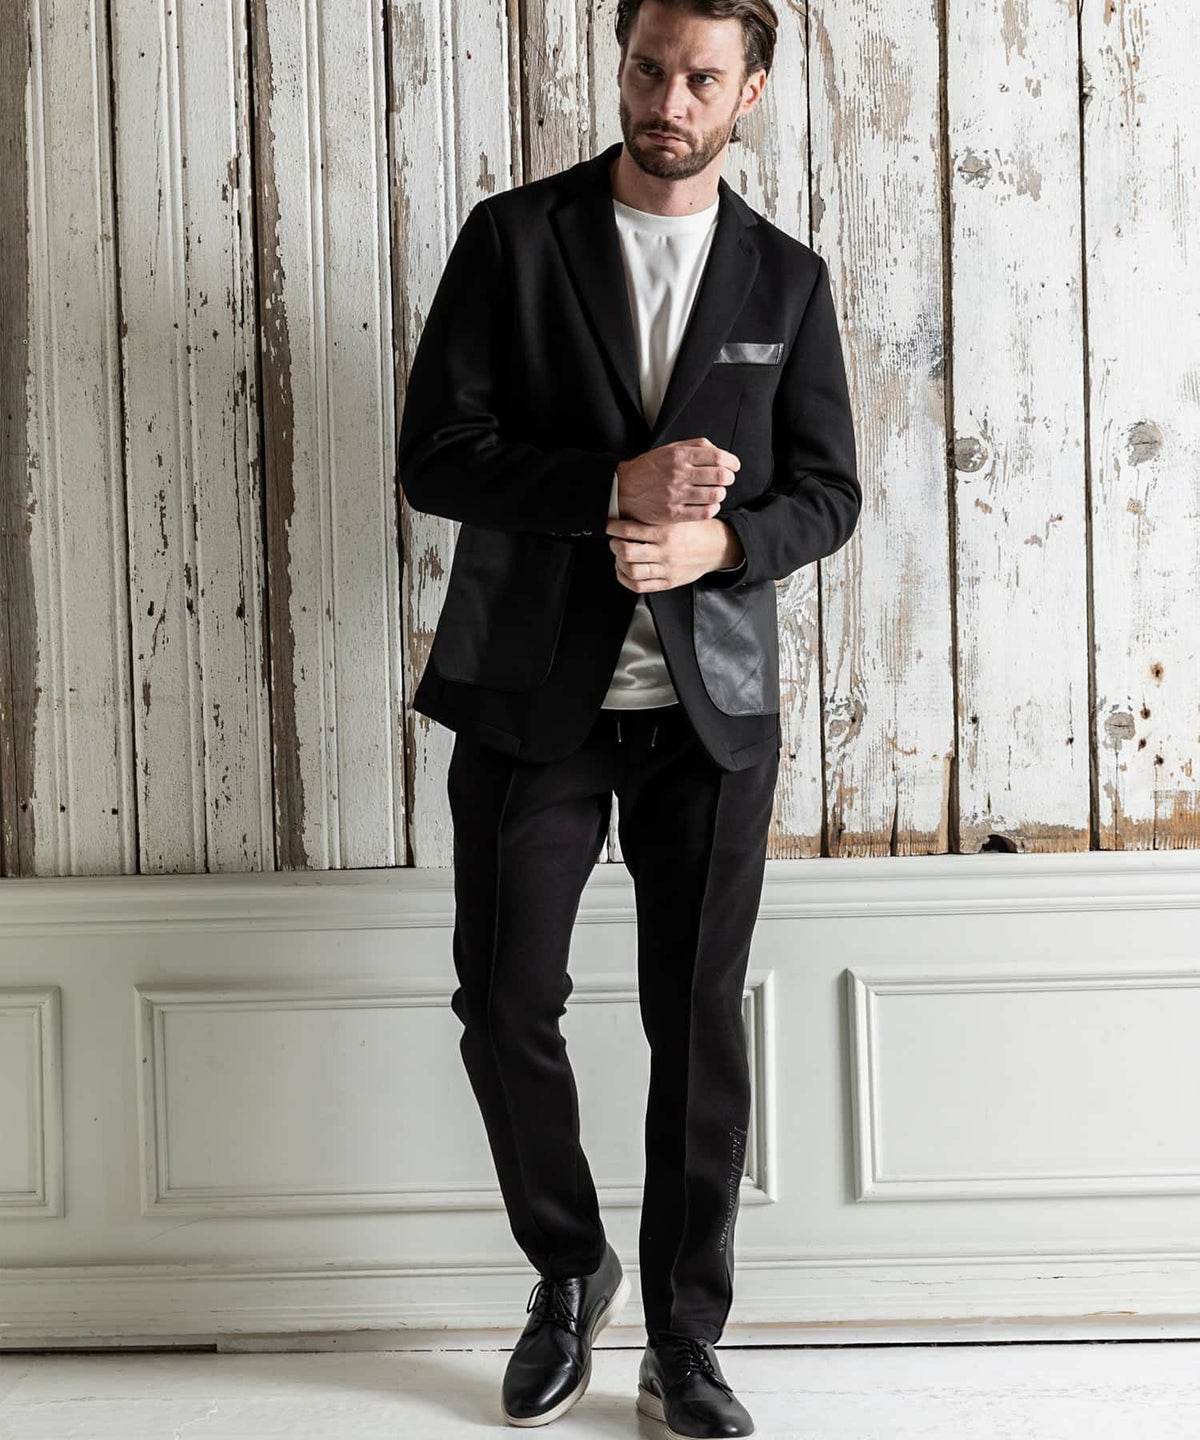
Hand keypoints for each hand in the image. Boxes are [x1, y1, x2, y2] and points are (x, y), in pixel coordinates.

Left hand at [606, 517, 743, 592]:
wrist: (716, 547)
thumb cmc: (693, 530)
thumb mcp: (677, 517)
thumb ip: (655, 516)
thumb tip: (628, 511)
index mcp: (666, 533)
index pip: (630, 530)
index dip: (613, 527)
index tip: (608, 525)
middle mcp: (665, 552)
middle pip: (627, 552)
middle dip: (614, 545)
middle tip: (614, 540)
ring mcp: (666, 570)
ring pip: (631, 571)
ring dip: (619, 562)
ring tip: (620, 555)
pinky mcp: (668, 583)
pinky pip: (639, 586)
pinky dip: (625, 579)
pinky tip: (624, 570)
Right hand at [615, 437, 738, 523]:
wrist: (624, 489)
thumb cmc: (650, 468)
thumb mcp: (669, 449)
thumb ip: (695, 446)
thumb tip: (719, 452)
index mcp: (679, 456)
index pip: (717, 457)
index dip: (731, 462)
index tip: (734, 466)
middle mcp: (679, 474)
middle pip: (719, 476)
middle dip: (728, 477)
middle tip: (726, 479)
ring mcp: (676, 495)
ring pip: (715, 495)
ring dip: (721, 493)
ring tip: (717, 492)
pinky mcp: (674, 513)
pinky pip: (705, 512)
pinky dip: (713, 508)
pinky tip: (710, 505)